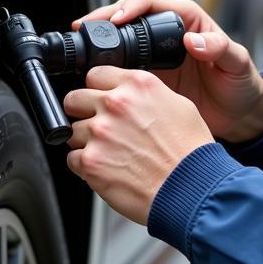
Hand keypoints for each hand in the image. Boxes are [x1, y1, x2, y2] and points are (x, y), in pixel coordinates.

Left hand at [64, 67, 213, 223]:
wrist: (189, 188)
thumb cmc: (189, 153)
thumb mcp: (179, 106)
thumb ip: (146, 96)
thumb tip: (132, 97)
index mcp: (137, 85)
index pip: (95, 75)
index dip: (98, 90)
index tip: (100, 99)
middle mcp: (116, 104)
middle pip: (75, 99)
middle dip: (83, 112)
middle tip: (99, 127)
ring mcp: (100, 133)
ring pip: (73, 132)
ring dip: (86, 142)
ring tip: (110, 154)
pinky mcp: (91, 161)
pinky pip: (73, 159)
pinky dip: (86, 166)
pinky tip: (108, 169)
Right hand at [75, 0, 262, 143]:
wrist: (238, 115)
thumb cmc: (241, 84)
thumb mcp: (237, 63)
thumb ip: (220, 49)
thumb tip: (194, 40)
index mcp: (186, 20)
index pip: (151, 3)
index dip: (132, 7)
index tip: (119, 19)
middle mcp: (167, 33)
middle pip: (128, 15)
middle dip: (104, 18)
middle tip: (86, 26)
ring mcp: (155, 55)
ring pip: (120, 39)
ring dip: (101, 39)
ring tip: (83, 45)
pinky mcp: (148, 77)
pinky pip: (122, 66)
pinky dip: (106, 66)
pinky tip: (93, 71)